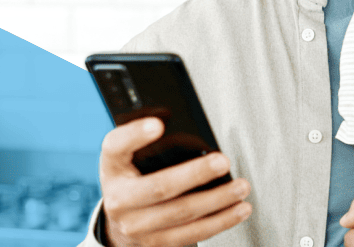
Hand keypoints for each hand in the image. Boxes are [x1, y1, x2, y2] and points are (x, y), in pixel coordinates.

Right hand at [98, 117, 251, 246]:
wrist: (122, 223)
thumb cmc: (133, 179)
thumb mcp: (130, 158)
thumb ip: (148, 141)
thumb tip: (175, 119)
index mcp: (112, 167)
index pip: (115, 147)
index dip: (134, 135)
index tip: (157, 124)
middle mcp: (119, 199)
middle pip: (159, 187)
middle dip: (195, 174)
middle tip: (223, 161)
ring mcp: (137, 225)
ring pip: (182, 213)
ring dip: (217, 200)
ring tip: (240, 187)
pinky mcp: (157, 243)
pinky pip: (192, 233)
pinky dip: (220, 221)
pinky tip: (238, 209)